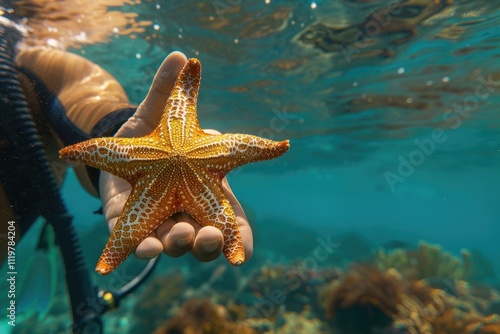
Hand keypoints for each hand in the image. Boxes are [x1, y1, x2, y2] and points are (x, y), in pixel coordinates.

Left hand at [99, 51, 252, 262]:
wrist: (112, 148)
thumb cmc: (148, 137)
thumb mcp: (157, 114)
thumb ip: (168, 91)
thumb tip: (181, 56)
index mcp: (204, 189)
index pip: (228, 221)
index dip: (239, 239)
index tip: (243, 252)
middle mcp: (186, 210)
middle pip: (204, 239)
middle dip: (208, 243)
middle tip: (208, 234)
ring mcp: (159, 221)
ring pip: (174, 245)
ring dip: (180, 244)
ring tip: (180, 236)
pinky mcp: (131, 226)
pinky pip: (139, 244)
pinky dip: (144, 250)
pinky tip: (145, 248)